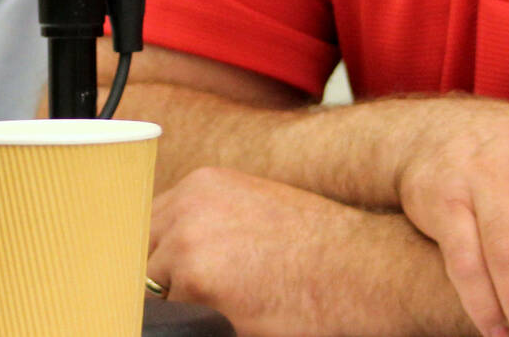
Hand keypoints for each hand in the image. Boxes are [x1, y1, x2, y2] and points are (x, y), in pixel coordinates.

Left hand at [150, 167, 436, 336]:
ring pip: (154, 300)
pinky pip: (177, 324)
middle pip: (139, 263)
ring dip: (183, 310)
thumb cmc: (323, 248)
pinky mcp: (202, 291)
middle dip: (161, 288)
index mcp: (200, 187)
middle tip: (208, 297)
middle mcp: (188, 210)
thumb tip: (166, 264)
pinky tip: (239, 318)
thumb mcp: (257, 211)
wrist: (369, 266)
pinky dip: (201, 326)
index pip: (143, 230)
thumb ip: (206, 225)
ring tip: (235, 306)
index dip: (153, 262)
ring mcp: (190, 249)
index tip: (164, 283)